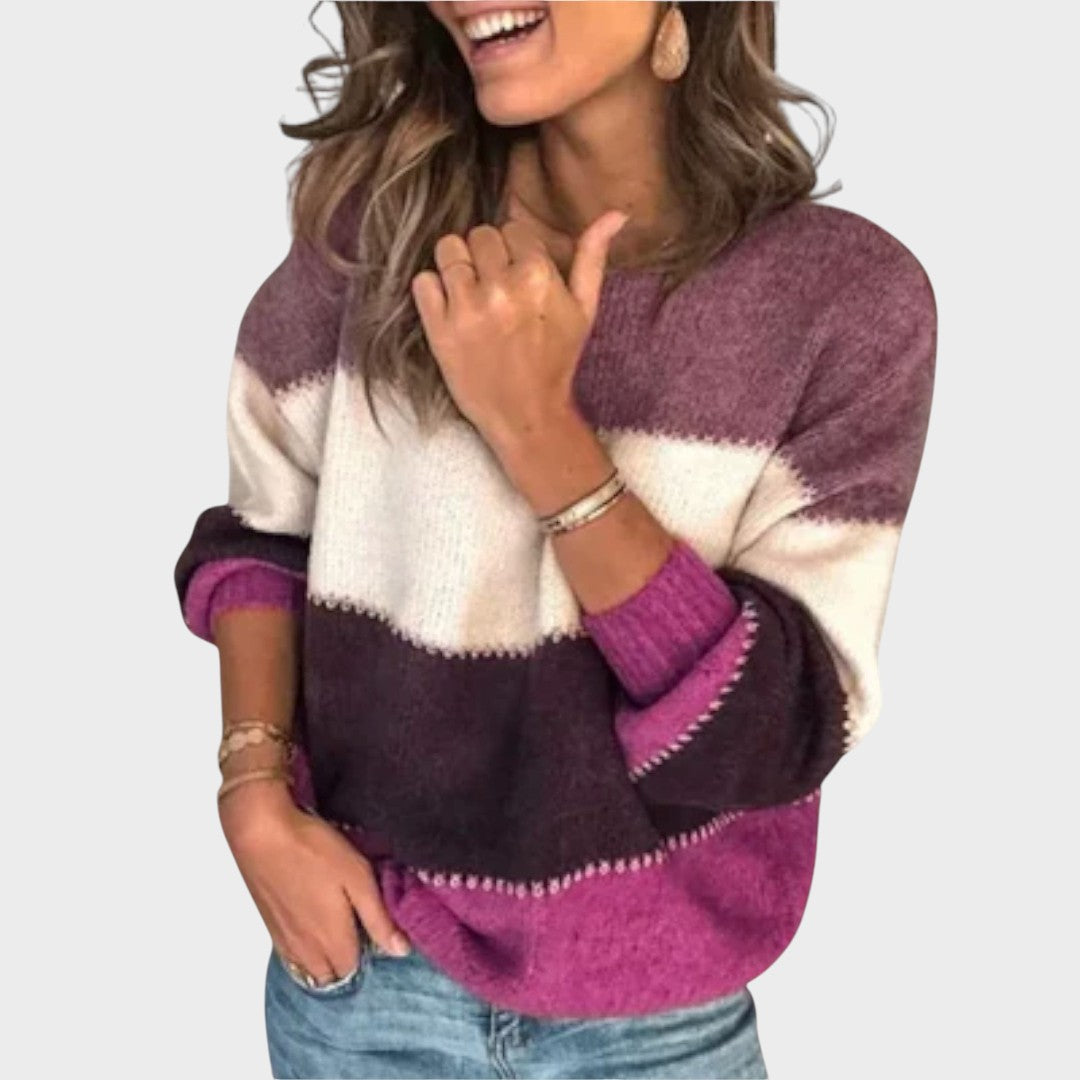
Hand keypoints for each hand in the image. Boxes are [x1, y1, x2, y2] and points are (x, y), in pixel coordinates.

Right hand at [218, 781, 410, 984]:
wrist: (261, 834)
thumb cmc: (314, 851)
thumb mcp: (358, 879)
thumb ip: (378, 919)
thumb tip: (400, 951)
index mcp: (332, 941)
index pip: (355, 970)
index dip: (368, 953)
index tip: (374, 927)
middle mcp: (306, 950)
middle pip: (331, 975)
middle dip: (346, 961)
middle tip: (357, 925)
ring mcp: (283, 940)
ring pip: (309, 968)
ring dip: (324, 959)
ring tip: (335, 924)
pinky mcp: (268, 926)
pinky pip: (290, 956)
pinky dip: (304, 951)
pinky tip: (310, 921)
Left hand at [409, 209, 628, 456]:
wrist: (526, 414)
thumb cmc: (556, 360)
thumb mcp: (584, 309)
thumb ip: (593, 257)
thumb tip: (616, 213)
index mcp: (538, 276)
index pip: (512, 229)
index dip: (513, 251)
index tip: (517, 277)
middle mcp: (501, 287)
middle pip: (479, 235)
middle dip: (485, 255)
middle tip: (493, 286)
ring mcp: (467, 308)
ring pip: (447, 249)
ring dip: (457, 266)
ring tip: (469, 292)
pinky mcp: (439, 329)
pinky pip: (423, 281)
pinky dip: (432, 290)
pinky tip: (450, 308)